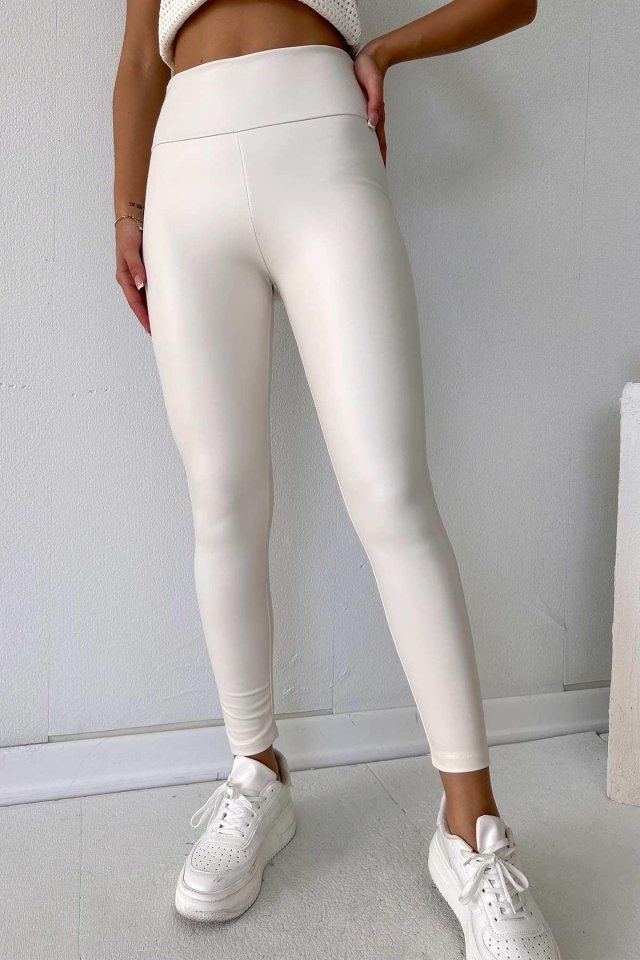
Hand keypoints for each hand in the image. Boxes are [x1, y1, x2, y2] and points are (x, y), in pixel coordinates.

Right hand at [115, 218, 149, 334]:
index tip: (150, 328)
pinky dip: (153, 299)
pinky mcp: (142, 271)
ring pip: (143, 298)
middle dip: (146, 318)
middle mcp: (129, 279)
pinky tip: (160, 305)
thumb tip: (139, 284)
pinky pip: (147, 290)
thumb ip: (135, 266)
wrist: (130, 219)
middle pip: (138, 304)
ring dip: (149, 310)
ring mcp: (135, 276)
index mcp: (124, 277)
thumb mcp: (130, 248)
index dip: (142, 316)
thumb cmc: (128, 233)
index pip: (134, 302)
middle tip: (157, 332)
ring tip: (160, 323)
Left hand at [353, 42, 389, 165]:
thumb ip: (374, 101)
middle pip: (374, 146)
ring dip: (366, 153)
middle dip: (373, 163)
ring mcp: (367, 114)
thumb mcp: (372, 83)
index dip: (379, 159)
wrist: (371, 57)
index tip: (378, 175)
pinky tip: (356, 147)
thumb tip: (373, 122)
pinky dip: (361, 141)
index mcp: (376, 115)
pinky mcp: (362, 109)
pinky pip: (362, 129)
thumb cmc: (369, 69)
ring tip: (362, 168)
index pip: (379, 143)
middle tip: (369, 179)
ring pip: (368, 139)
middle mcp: (373, 118)